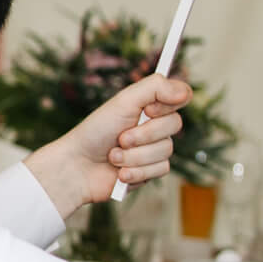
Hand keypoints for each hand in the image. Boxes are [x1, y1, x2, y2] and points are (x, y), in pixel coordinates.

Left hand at [23, 75, 191, 217]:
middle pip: (175, 125)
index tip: (147, 110)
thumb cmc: (95, 132)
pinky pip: (160, 170)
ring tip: (114, 156)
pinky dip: (136, 171)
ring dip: (135, 155)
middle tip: (121, 138)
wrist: (76, 168)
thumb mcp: (123, 102)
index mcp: (149, 105)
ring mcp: (153, 150)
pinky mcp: (150, 172)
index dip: (166, 105)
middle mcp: (154, 126)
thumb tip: (186, 91)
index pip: (181, 97)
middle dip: (143, 134)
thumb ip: (154, 88)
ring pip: (166, 151)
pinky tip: (119, 173)